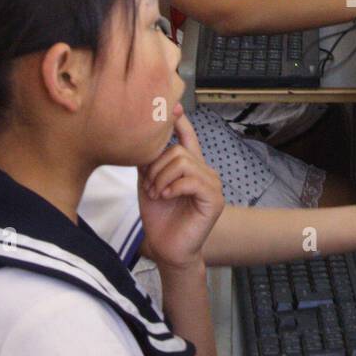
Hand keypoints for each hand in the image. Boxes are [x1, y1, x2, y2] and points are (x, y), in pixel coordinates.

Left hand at [137, 106, 224, 269]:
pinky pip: (191, 180)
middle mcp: (205, 171)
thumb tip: (141, 138)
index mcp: (191, 166)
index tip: (173, 108)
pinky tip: (165, 197)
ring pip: (183, 163)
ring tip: (156, 193)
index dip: (181, 122)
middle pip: (178, 150)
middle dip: (156, 167)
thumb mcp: (149, 183)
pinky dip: (172, 187)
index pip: (188, 137)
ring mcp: (212, 184)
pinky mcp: (214, 199)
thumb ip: (149, 162)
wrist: (167, 248)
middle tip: (149, 186)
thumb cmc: (160, 218)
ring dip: (162, 178)